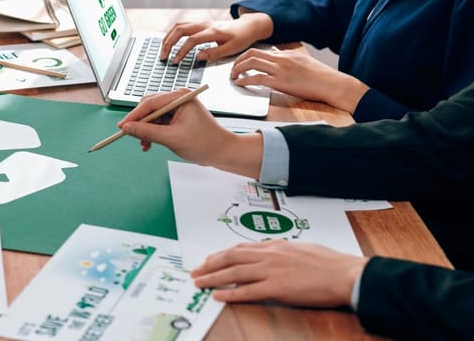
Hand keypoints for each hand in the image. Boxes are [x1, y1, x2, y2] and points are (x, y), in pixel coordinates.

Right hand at [116, 89, 260, 178]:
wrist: (222, 152)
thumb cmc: (205, 143)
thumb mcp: (171, 138)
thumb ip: (147, 132)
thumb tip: (127, 128)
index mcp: (180, 97)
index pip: (150, 103)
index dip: (134, 116)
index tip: (122, 127)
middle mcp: (178, 99)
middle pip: (149, 107)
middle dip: (140, 123)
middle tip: (132, 137)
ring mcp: (178, 108)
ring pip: (152, 116)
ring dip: (146, 130)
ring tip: (145, 145)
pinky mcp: (178, 117)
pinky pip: (158, 122)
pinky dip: (152, 132)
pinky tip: (150, 143)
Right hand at [161, 13, 273, 63]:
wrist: (247, 26)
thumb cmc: (241, 38)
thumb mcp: (232, 49)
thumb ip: (214, 53)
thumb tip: (199, 57)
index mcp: (213, 32)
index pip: (192, 40)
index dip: (182, 51)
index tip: (176, 62)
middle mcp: (205, 25)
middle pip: (180, 30)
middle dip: (169, 43)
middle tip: (163, 57)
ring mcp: (201, 23)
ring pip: (178, 26)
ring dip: (168, 38)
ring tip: (163, 50)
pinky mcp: (200, 24)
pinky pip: (182, 26)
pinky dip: (173, 34)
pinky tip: (169, 42)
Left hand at [191, 240, 369, 307]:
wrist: (347, 274)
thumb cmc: (330, 263)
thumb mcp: (302, 248)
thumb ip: (282, 250)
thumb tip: (272, 250)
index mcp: (276, 246)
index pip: (240, 248)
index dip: (221, 254)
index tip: (209, 259)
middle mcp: (270, 256)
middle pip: (231, 259)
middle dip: (210, 265)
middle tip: (195, 271)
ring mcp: (272, 271)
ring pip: (234, 273)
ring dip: (213, 278)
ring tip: (199, 283)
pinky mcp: (277, 288)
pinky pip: (248, 291)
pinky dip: (230, 293)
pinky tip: (218, 296)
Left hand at [231, 49, 368, 112]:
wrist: (332, 84)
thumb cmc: (321, 77)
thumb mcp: (303, 62)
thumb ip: (289, 60)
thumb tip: (278, 58)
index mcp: (287, 54)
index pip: (261, 51)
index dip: (247, 57)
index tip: (241, 63)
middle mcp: (282, 59)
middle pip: (252, 53)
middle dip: (238, 60)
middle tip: (233, 69)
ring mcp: (280, 69)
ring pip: (251, 63)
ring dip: (238, 69)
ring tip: (233, 76)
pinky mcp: (280, 82)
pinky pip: (256, 78)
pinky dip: (244, 80)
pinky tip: (239, 83)